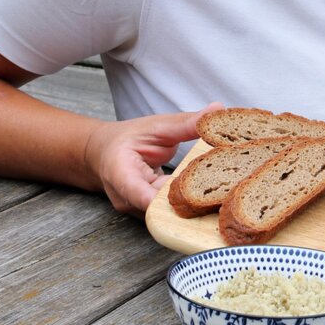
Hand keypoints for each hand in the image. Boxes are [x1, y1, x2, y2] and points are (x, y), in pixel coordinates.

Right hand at [84, 102, 223, 214]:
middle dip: (188, 200)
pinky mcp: (147, 214)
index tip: (190, 198)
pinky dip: (185, 203)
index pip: (140, 194)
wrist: (104, 153)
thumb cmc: (127, 138)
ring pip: (166, 213)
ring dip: (189, 202)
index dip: (165, 199)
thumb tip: (218, 109)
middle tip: (220, 189)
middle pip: (160, 208)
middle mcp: (126, 199)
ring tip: (217, 190)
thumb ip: (186, 123)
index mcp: (120, 173)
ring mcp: (136, 210)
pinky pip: (168, 212)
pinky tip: (204, 194)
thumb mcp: (156, 126)